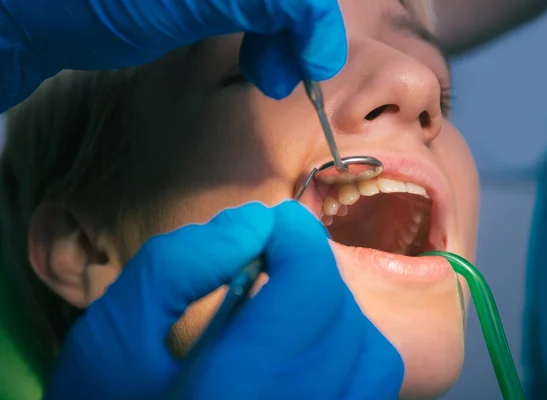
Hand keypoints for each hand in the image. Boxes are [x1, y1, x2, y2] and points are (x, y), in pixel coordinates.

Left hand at [0, 0, 346, 107]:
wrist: (42, 15)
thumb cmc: (102, 3)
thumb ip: (264, 2)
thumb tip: (318, 35)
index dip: (316, 20)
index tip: (312, 69)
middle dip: (299, 34)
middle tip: (282, 79)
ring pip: (279, 10)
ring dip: (285, 43)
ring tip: (268, 78)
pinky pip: (258, 17)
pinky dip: (266, 42)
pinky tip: (256, 63)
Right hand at [44, 202, 402, 399]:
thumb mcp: (118, 328)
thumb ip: (181, 264)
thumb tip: (257, 222)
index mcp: (241, 387)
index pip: (310, 289)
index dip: (298, 237)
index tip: (274, 222)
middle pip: (342, 318)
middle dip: (312, 271)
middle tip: (274, 259)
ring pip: (369, 355)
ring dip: (335, 310)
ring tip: (289, 302)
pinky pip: (368, 386)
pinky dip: (350, 351)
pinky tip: (306, 343)